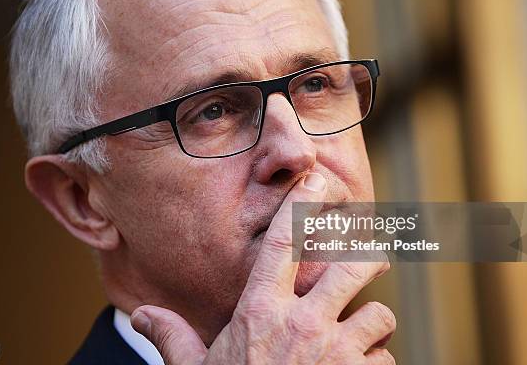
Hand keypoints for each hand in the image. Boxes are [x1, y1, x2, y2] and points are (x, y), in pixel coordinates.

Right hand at [131, 173, 395, 363]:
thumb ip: (172, 337)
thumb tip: (141, 314)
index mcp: (260, 313)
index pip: (282, 244)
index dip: (301, 206)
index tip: (318, 181)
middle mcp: (302, 324)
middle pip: (353, 267)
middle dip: (370, 257)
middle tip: (375, 257)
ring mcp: (336, 353)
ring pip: (379, 315)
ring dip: (372, 325)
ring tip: (358, 335)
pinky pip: (384, 359)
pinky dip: (375, 363)